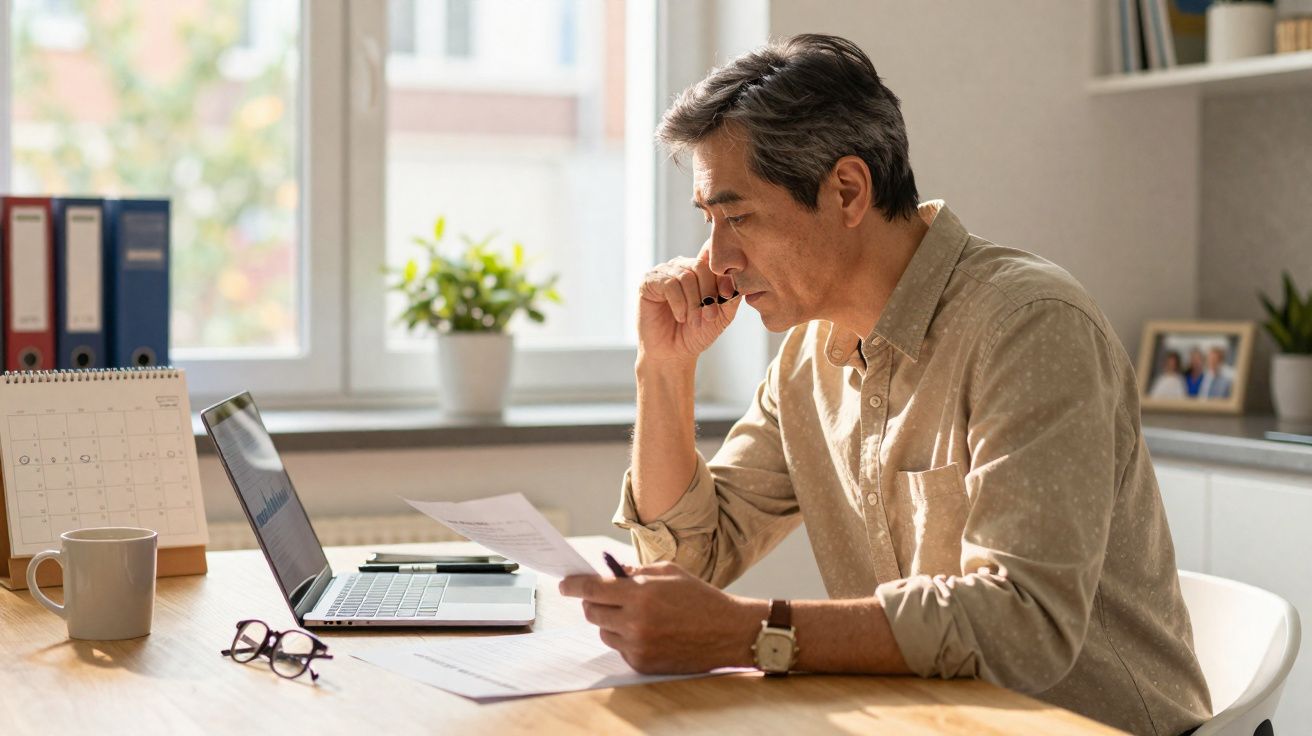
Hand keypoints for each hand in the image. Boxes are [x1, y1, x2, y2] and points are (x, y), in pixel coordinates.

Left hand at [558, 561, 766, 673]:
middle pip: (592, 612)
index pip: (592, 589)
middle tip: (604, 596)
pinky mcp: (643, 663)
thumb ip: (635, 571)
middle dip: (592, 602)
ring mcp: (638, 645)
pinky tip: (647, 630)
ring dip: (609, 621)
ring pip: (603, 632)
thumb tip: (609, 572)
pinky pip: (619, 648)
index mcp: (640, 593)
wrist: (728, 631)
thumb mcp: (669, 572)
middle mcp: (635, 621)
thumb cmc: (699, 597)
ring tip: (633, 613)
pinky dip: (625, 638)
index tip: (564, 584)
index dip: (573, 585)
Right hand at [636, 243, 739, 364]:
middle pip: (700, 266)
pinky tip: (680, 317)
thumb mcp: (722, 315)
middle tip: (710, 316)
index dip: (722, 275)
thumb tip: (737, 278)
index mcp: (699, 269)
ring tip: (694, 322)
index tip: (727, 295)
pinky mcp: (648, 282)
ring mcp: (663, 272)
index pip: (713, 259)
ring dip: (693, 302)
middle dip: (708, 293)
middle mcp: (681, 266)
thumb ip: (732, 295)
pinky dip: (679, 303)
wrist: (673, 353)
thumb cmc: (697, 333)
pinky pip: (669, 284)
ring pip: (685, 277)